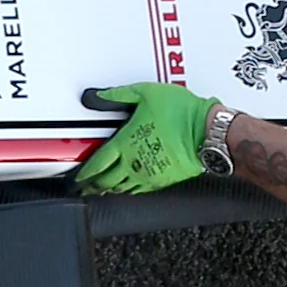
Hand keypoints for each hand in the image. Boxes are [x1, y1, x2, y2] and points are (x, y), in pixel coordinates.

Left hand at [76, 83, 220, 193]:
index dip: (84, 172)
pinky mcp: (163, 181)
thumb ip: (118, 95)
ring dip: (108, 191)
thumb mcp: (146, 93)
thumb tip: (96, 96)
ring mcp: (149, 174)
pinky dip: (128, 192)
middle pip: (106, 181)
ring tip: (99, 192)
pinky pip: (139, 191)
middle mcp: (134, 162)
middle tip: (83, 188)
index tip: (76, 177)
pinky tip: (125, 191)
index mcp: (126, 142)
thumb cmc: (182, 113)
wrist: (209, 132)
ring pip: (121, 189)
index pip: (97, 162)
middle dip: (92, 185)